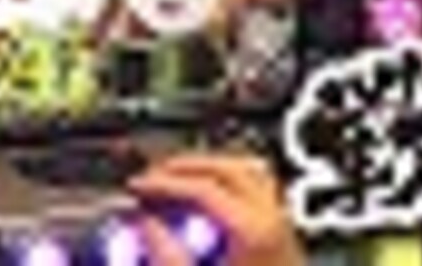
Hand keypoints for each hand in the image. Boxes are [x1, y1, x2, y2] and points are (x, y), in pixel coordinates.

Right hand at [129, 153, 307, 265]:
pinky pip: (260, 190)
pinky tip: (210, 200)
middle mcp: (274, 221)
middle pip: (232, 168)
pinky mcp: (283, 236)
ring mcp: (283, 226)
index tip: (139, 187)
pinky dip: (232, 183)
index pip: (205, 188)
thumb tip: (147, 225)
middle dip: (188, 166)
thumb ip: (168, 255)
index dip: (165, 183)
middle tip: (154, 176)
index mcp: (253, 231)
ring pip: (251, 171)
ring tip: (180, 179)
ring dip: (213, 168)